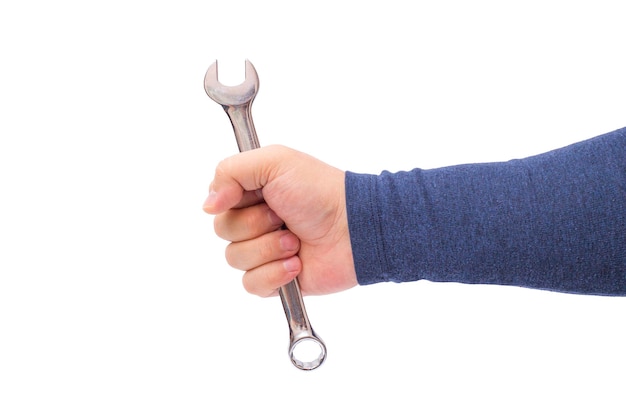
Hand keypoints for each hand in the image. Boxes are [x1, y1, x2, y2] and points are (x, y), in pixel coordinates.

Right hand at [203, 145, 357, 296]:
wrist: (354, 228)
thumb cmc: (319, 191)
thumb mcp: (274, 162)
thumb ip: (230, 172)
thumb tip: (207, 205)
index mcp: (252, 192)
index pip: (217, 202)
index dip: (232, 201)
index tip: (260, 196)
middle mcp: (255, 220)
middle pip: (223, 231)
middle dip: (255, 225)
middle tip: (284, 218)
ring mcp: (265, 251)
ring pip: (235, 259)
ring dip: (268, 249)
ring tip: (296, 241)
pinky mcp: (276, 279)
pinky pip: (251, 285)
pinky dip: (275, 274)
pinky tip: (297, 263)